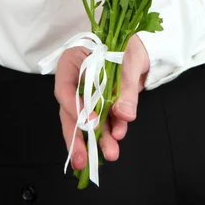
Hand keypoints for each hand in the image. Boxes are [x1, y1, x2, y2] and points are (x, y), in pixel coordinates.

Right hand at [54, 34, 149, 169]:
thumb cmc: (126, 44)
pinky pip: (103, 120)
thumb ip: (126, 88)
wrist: (140, 45)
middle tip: (83, 160)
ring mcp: (87, 93)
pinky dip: (111, 130)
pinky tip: (117, 137)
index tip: (90, 122)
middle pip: (71, 112)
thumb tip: (125, 115)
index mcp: (72, 61)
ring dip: (98, 139)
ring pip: (86, 121)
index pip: (65, 88)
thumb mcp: (129, 60)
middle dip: (78, 137)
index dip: (75, 108)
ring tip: (110, 153)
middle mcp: (75, 80)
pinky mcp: (101, 103)